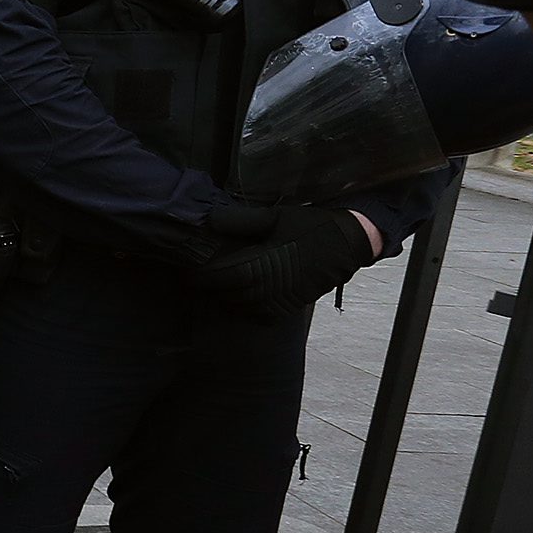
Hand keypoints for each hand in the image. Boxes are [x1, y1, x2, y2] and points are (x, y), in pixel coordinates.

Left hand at [191, 204, 373, 317]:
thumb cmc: (310, 227)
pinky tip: (236, 293)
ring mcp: (278, 302)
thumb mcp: (275, 217)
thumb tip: (209, 221)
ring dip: (222, 296)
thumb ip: (241, 221)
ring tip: (211, 282)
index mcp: (263, 264)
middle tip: (192, 274)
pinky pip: (255, 315)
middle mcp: (268, 289)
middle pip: (225, 294)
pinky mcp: (286, 309)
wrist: (347, 244)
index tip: (185, 266)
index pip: (219, 277)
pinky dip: (242, 306)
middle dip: (208, 285)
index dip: (199, 274)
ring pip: (238, 306)